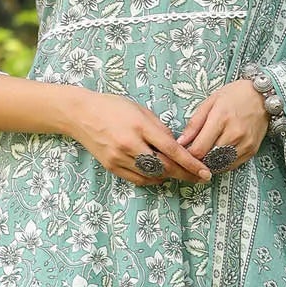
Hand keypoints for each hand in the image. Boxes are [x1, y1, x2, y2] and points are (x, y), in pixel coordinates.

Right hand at [64, 90, 212, 187]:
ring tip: (181, 173)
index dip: (191, 164)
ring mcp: (119, 158)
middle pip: (164, 167)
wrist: (80, 114)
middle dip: (185, 174)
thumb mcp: (140, 110)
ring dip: (169, 176)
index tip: (205, 172)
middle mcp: (130, 145)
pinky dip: (152, 179)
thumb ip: (159, 129)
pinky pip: (138, 179)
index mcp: (140, 127)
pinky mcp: (112, 167)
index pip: (172, 150)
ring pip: (152, 175)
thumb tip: (176, 146)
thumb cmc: (113, 107)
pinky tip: (159, 174)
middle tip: (200, 178)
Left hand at [177, 78, 268, 171]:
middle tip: (192, 155)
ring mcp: (245, 144)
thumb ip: (194, 124)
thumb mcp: (210, 102)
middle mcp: (234, 134)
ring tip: (204, 155)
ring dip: (209, 164)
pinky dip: (222, 164)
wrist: (263, 96)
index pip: (199, 149)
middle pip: (209, 159)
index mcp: (221, 119)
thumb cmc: (235, 95)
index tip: (183, 152)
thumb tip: (180, 143)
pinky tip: (217, 155)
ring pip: (220, 165)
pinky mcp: (251, 150)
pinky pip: (232, 165)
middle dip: (197, 160)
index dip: (187, 155)